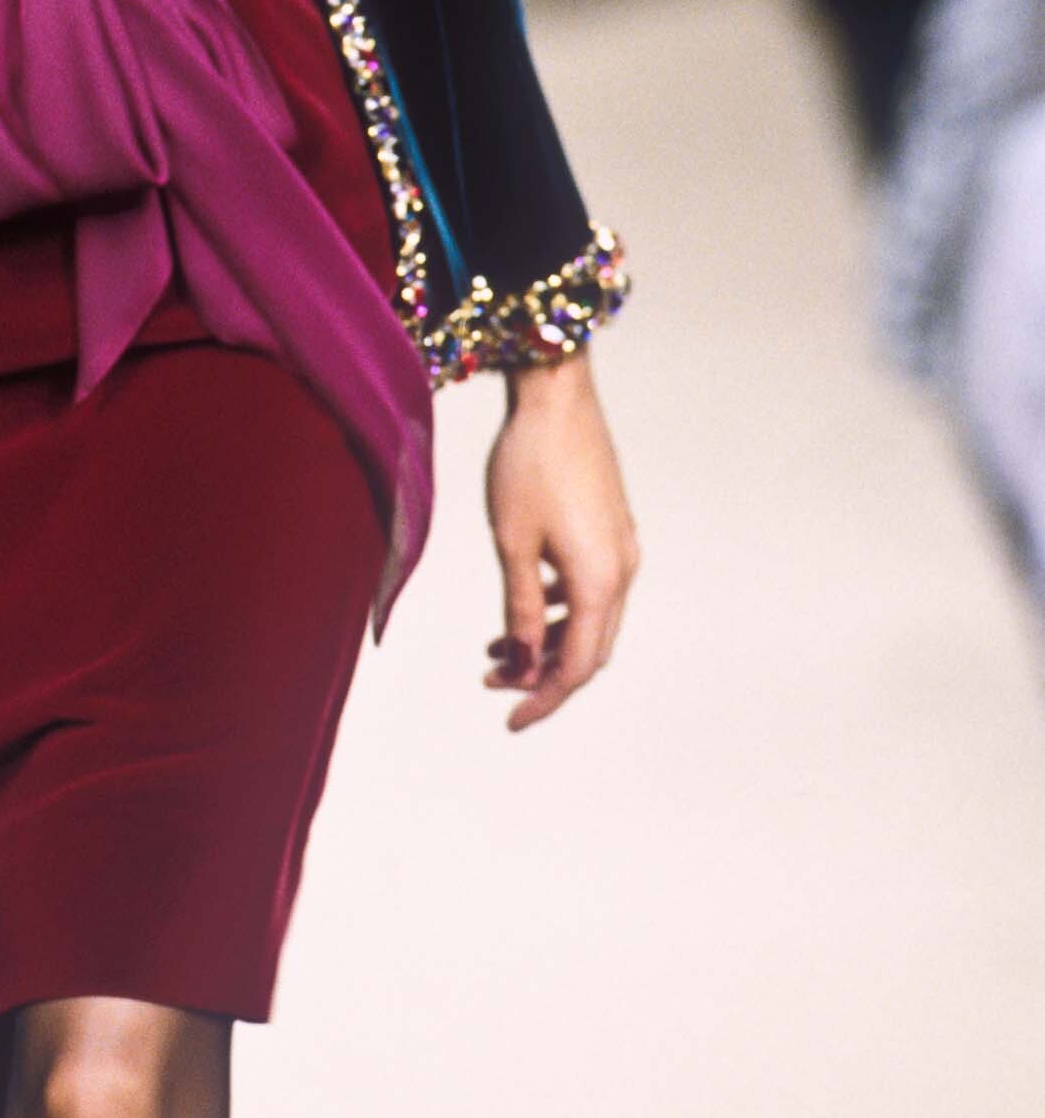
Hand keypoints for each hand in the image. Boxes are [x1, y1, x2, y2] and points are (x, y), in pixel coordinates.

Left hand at [483, 350, 639, 731]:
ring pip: (590, 618)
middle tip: (495, 684)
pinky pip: (592, 587)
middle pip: (589, 649)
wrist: (556, 397)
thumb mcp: (511, 543)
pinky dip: (559, 607)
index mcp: (601, 581)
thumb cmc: (527, 465)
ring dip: (547, 639)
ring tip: (495, 648)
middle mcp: (623, 570)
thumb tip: (521, 662)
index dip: (544, 699)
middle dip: (543, 673)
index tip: (510, 720)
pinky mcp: (613, 528)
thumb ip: (517, 609)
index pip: (576, 666)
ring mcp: (622, 547)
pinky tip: (523, 603)